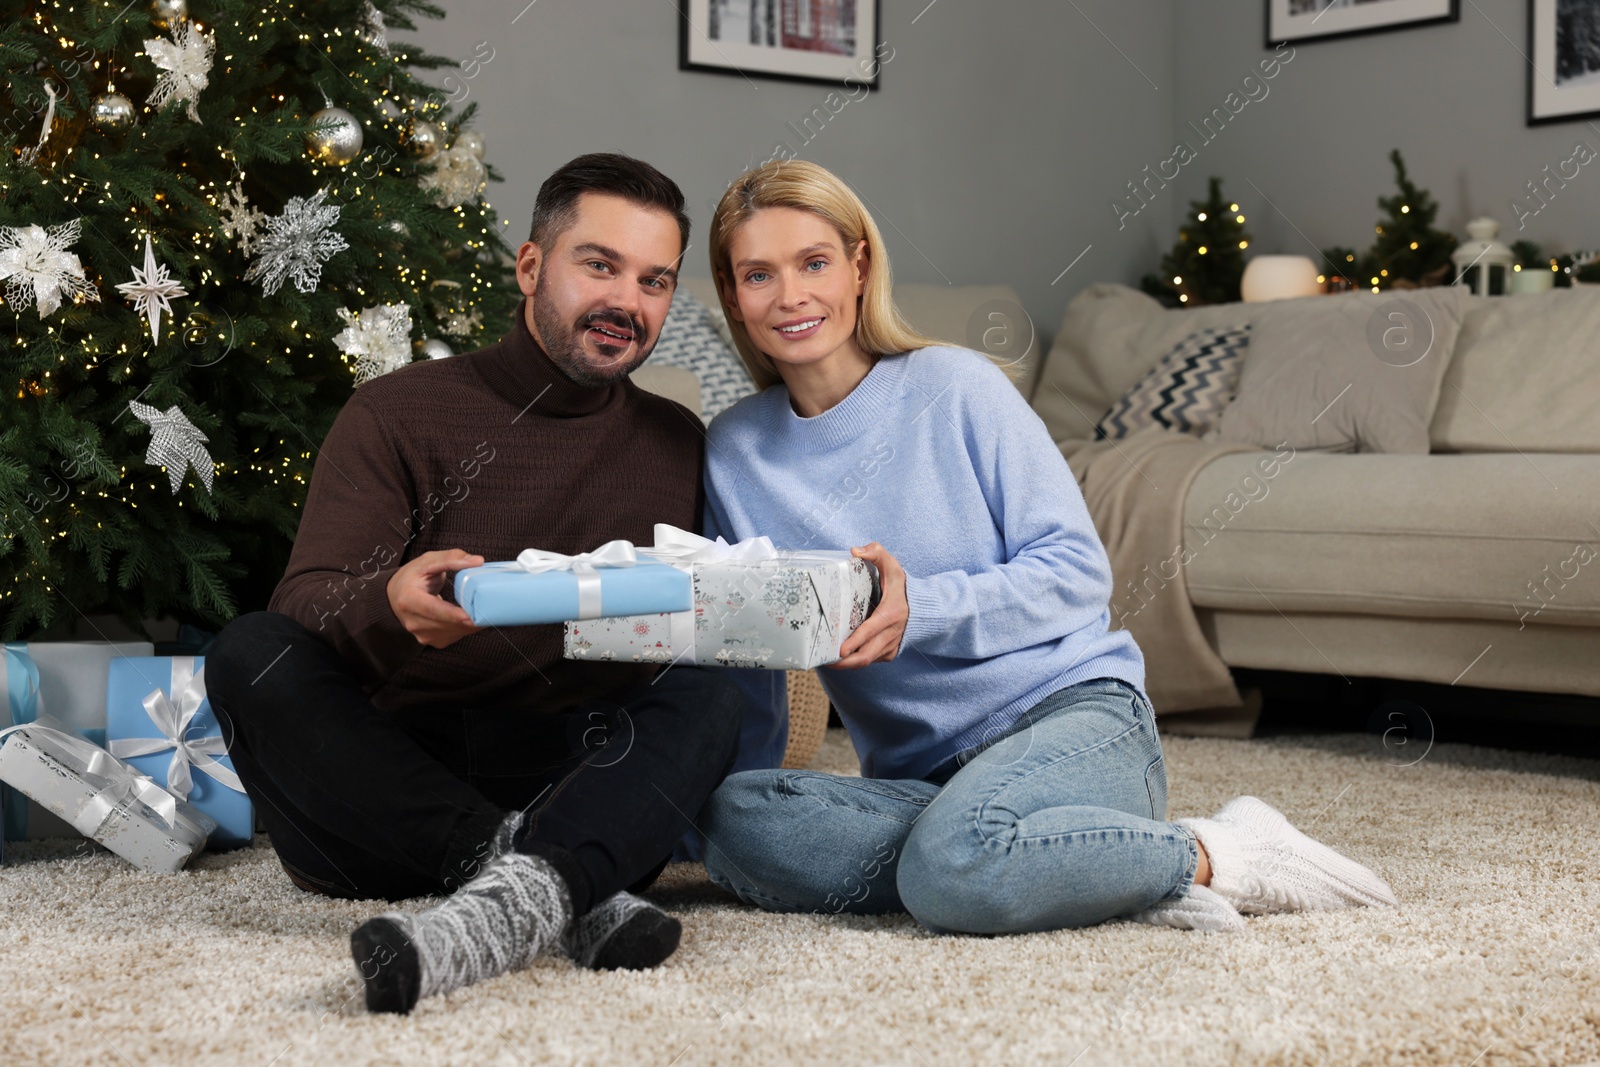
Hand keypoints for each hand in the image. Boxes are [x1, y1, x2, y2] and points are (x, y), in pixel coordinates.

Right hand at [386, 549, 484, 648]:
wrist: (395, 596)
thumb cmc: (411, 577)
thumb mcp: (428, 561)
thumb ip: (452, 558)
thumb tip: (477, 561)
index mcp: (409, 600)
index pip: (435, 610)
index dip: (456, 614)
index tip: (475, 614)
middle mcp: (414, 621)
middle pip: (449, 624)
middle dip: (472, 617)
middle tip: (492, 606)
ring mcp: (422, 634)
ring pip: (455, 632)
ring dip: (472, 623)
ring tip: (484, 608)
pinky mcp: (432, 641)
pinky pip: (455, 636)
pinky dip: (467, 627)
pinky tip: (472, 616)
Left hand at [829, 542, 907, 669]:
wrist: (923, 608)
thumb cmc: (903, 586)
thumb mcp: (892, 566)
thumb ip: (875, 552)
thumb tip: (854, 551)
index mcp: (891, 614)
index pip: (870, 631)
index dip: (854, 643)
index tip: (839, 651)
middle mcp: (891, 634)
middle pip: (866, 655)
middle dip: (845, 663)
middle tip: (825, 661)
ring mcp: (890, 646)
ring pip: (867, 661)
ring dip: (847, 664)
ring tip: (826, 661)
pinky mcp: (889, 653)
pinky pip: (870, 660)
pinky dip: (855, 661)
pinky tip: (840, 658)